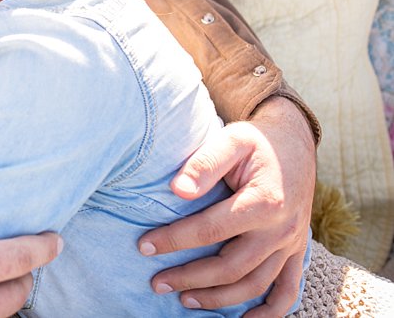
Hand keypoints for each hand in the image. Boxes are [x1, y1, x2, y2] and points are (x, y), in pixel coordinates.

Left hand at [138, 97, 314, 316]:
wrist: (294, 144)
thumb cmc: (255, 142)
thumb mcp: (231, 140)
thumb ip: (204, 164)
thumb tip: (177, 190)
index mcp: (264, 201)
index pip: (210, 230)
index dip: (174, 240)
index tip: (143, 247)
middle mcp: (281, 229)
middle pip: (231, 266)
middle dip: (190, 278)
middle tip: (156, 283)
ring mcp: (291, 244)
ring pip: (254, 284)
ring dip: (218, 298)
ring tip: (183, 300)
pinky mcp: (296, 251)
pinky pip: (287, 291)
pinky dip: (269, 313)